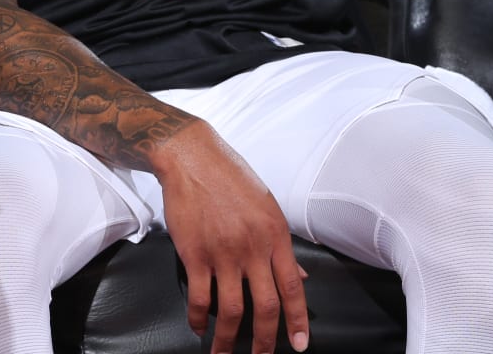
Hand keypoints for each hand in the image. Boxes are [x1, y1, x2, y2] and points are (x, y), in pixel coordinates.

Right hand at [153, 119, 307, 353]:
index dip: (297, 320)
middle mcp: (252, 246)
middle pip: (265, 306)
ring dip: (229, 340)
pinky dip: (198, 318)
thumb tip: (301, 276)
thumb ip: (282, 245)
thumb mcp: (267, 206)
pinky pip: (200, 297)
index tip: (299, 345)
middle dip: (265, 340)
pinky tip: (198, 327)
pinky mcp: (195, 254)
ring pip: (232, 310)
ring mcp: (223, 252)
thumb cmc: (230, 177)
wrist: (191, 156)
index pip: (292, 287)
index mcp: (275, 235)